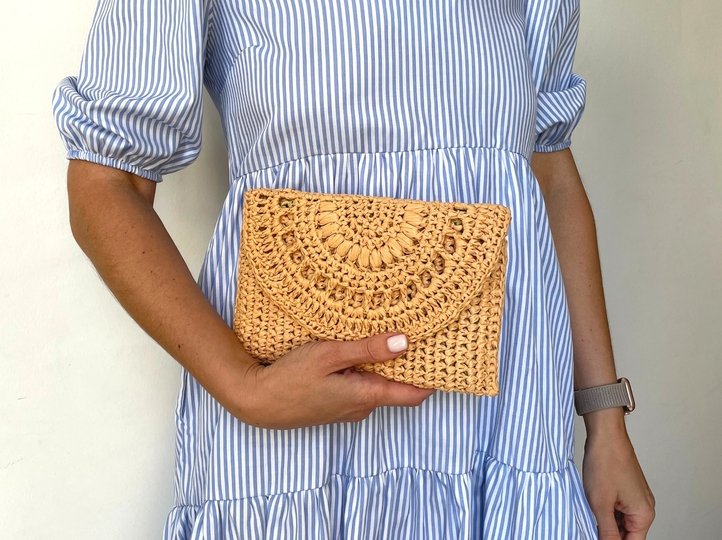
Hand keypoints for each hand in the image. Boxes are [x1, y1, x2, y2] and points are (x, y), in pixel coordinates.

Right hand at [234, 332, 435, 428]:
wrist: (258, 401)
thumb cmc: (291, 378)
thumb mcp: (329, 356)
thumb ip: (366, 350)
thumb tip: (404, 342)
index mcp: (366, 396)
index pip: (414, 394)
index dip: (432, 377)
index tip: (443, 354)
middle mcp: (362, 407)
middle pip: (396, 387)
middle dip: (406, 363)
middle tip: (414, 332)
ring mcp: (348, 407)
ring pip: (377, 385)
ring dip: (382, 365)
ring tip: (385, 334)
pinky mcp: (336, 403)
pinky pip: (360, 386)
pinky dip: (365, 370)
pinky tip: (356, 350)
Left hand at [582, 420, 655, 538]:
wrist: (605, 434)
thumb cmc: (606, 462)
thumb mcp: (601, 504)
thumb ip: (606, 531)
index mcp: (643, 514)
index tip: (597, 536)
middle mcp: (644, 507)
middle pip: (627, 534)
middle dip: (608, 533)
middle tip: (590, 525)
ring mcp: (636, 497)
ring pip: (620, 521)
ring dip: (605, 521)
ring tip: (590, 512)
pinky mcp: (626, 488)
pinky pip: (617, 507)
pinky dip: (606, 510)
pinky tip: (592, 504)